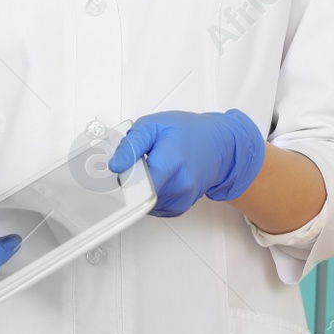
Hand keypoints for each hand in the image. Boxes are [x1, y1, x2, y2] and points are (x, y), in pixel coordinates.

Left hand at [107, 109, 265, 216]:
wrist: (219, 145)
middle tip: (134, 166)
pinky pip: (154, 207)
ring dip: (140, 189)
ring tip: (151, 168)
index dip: (122, 179)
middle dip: (130, 183)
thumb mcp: (154, 125)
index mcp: (171, 162)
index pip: (137, 185)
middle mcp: (179, 186)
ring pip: (145, 203)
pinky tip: (158, 178)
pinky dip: (150, 194)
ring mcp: (182, 199)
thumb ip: (132, 144)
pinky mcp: (180, 207)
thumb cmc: (189, 132)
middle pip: (139, 196)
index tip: (118, 170)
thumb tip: (115, 165)